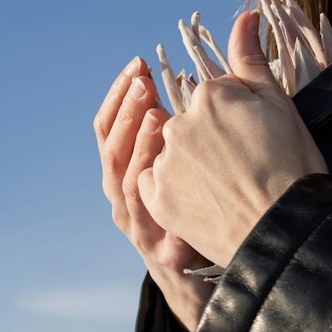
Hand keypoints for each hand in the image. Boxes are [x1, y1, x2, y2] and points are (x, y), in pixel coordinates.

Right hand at [94, 58, 212, 331]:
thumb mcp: (192, 158)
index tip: (137, 64)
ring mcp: (140, 225)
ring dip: (139, 147)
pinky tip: (172, 175)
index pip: (112, 125)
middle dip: (127, 112)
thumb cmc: (207, 202)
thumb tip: (191, 71)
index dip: (121, 94)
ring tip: (158, 116)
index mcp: (129, 169)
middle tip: (142, 82)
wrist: (219, 267)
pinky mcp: (164, 250)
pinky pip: (155, 221)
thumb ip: (186, 120)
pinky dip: (159, 197)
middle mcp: (125, 196)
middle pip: (113, 149)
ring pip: (128, 183)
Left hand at [137, 11, 327, 268]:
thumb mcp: (280, 104)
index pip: (218, 97)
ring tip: (228, 187)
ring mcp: (165, 162)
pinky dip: (174, 190)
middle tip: (246, 166)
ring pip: (175, 153)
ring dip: (194, 165)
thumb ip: (252, 58)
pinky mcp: (156, 198)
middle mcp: (179, 123)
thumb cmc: (292, 165)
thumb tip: (244, 15)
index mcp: (210, 94)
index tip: (258, 140)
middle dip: (214, 140)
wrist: (285, 229)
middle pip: (193, 124)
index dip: (241, 119)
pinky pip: (155, 184)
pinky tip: (204, 199)